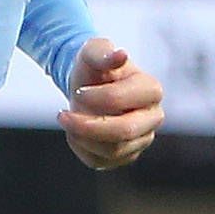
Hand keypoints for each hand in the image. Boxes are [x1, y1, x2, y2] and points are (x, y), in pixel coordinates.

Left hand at [58, 37, 163, 168]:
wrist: (88, 86)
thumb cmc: (94, 67)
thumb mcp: (93, 51)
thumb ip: (103, 52)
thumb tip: (120, 55)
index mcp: (151, 90)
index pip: (120, 101)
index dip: (93, 98)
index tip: (78, 90)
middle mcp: (153, 117)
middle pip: (123, 132)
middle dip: (86, 125)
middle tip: (61, 115)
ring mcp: (142, 139)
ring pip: (111, 151)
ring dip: (81, 136)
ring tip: (68, 119)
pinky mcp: (126, 156)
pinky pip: (100, 162)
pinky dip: (80, 148)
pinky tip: (75, 132)